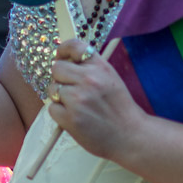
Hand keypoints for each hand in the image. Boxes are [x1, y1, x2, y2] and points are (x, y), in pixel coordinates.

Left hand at [45, 37, 144, 159]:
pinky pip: (52, 108)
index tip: (61, 56)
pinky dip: (60, 113)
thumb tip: (65, 60)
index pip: (75, 46)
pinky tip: (75, 117)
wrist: (131, 136)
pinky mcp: (70, 118)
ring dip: (60, 97)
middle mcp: (89, 80)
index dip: (63, 50)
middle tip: (72, 89)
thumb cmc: (120, 109)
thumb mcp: (111, 79)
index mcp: (100, 68)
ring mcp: (78, 99)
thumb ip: (91, 68)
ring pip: (53, 89)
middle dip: (61, 78)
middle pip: (57, 68)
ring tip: (77, 106)